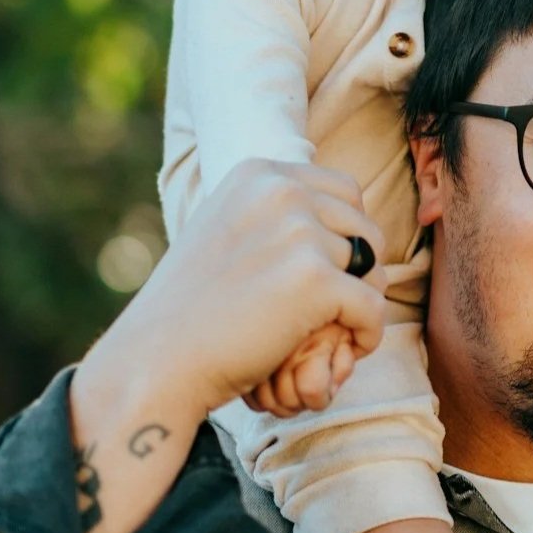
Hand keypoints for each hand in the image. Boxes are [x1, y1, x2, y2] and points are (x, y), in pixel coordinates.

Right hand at [77, 161, 387, 435]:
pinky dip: (367, 335)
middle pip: (364, 226)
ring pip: (372, 268)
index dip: (346, 235)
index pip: (344, 191)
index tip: (328, 273)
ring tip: (330, 331)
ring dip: (360, 304)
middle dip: (360, 269)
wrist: (158, 358)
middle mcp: (281, 192)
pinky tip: (346, 350)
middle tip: (336, 308)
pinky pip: (374, 307)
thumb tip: (335, 213)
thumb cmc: (190, 307)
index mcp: (259, 174)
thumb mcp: (225, 230)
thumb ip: (272, 214)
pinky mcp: (315, 280)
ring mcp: (299, 233)